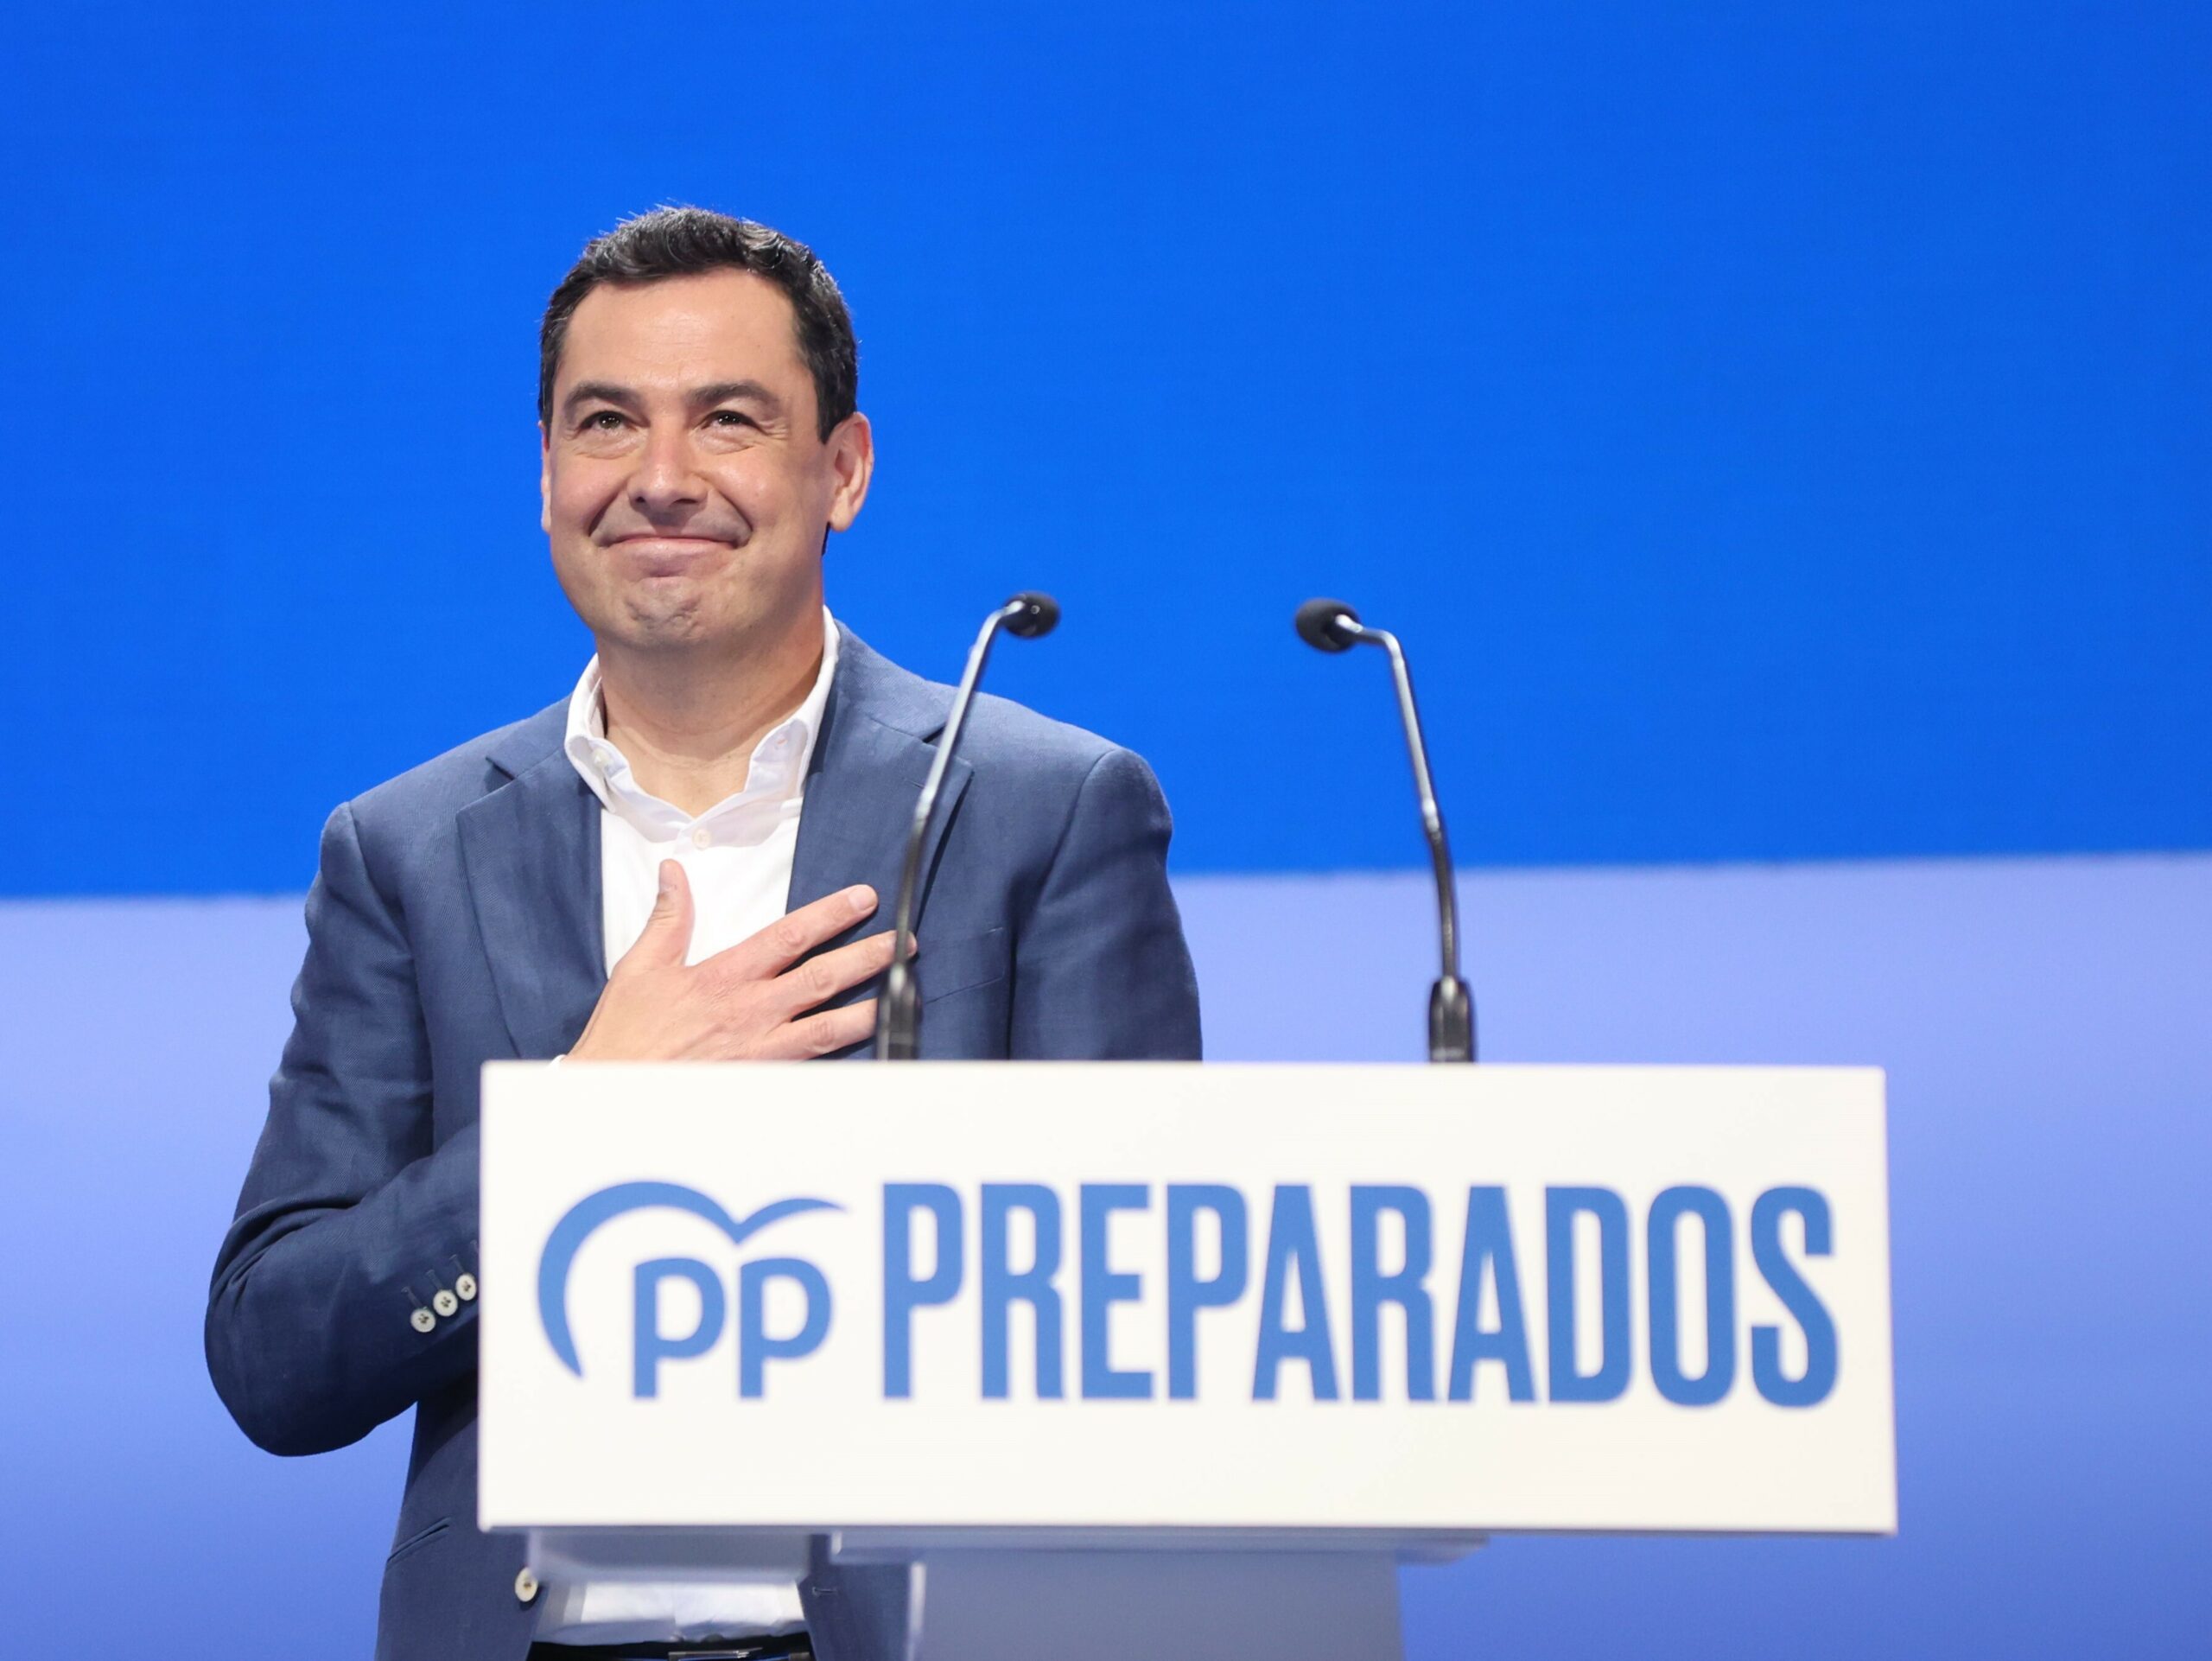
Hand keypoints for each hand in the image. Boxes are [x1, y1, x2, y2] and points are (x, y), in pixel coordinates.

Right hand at [567, 862, 899, 1060]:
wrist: (614, 1095)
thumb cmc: (625, 1035)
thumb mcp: (640, 968)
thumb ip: (667, 918)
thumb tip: (674, 871)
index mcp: (725, 977)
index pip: (789, 936)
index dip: (831, 915)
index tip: (863, 899)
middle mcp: (751, 1012)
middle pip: (823, 978)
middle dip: (868, 958)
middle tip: (905, 943)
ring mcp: (761, 1051)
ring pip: (829, 1028)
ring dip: (871, 1008)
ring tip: (904, 994)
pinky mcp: (761, 1082)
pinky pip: (812, 1068)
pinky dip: (844, 1059)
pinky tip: (871, 1050)